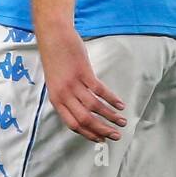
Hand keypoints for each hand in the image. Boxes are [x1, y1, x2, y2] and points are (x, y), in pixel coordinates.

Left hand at [36, 22, 126, 142]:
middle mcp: (64, 95)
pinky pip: (99, 90)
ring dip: (110, 116)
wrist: (53, 37)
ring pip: (94, 107)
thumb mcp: (56, 82)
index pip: (73, 125)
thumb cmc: (55, 59)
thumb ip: (66, 97)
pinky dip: (111, 99)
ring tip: (122, 121)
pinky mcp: (83, 72)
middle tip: (116, 136)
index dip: (88, 134)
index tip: (101, 139)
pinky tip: (120, 104)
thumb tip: (81, 110)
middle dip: (102, 130)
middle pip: (85, 119)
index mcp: (56, 100)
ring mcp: (74, 84)